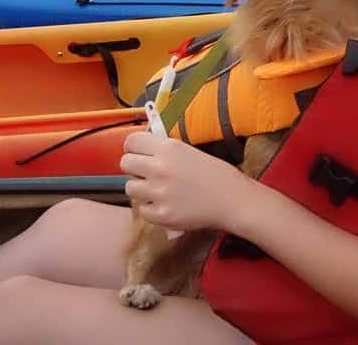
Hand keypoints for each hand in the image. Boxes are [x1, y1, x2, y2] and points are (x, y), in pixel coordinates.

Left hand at [121, 132, 251, 231]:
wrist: (231, 199)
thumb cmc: (214, 174)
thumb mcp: (188, 151)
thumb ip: (164, 150)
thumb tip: (141, 149)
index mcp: (168, 148)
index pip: (131, 142)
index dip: (133, 148)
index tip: (138, 153)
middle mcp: (160, 168)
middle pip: (125, 163)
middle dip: (135, 168)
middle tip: (147, 173)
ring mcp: (159, 193)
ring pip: (130, 188)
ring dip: (141, 189)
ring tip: (159, 190)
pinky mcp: (161, 215)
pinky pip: (142, 210)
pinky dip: (152, 209)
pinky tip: (168, 204)